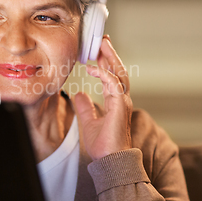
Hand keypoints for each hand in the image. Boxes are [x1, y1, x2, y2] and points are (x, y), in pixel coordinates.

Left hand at [73, 35, 132, 159]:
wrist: (111, 161)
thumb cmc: (104, 146)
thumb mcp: (89, 122)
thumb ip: (85, 107)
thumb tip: (78, 94)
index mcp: (116, 102)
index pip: (113, 76)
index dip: (106, 62)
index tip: (97, 50)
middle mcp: (122, 99)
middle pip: (118, 70)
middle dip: (110, 54)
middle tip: (101, 39)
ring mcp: (123, 102)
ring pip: (119, 73)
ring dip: (110, 57)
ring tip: (101, 44)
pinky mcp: (120, 107)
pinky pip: (113, 84)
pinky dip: (104, 74)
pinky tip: (92, 67)